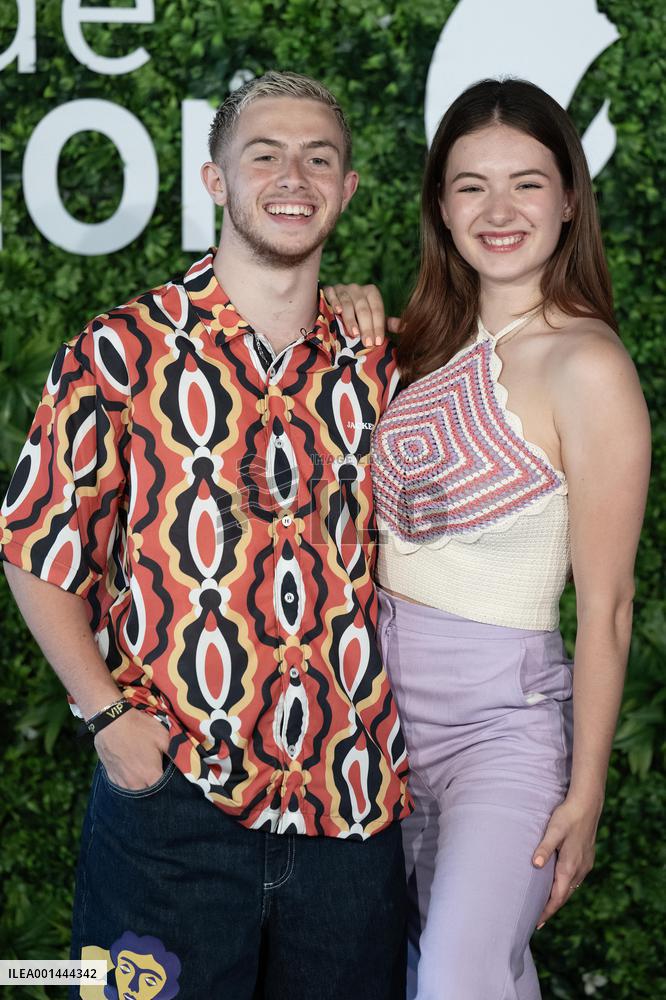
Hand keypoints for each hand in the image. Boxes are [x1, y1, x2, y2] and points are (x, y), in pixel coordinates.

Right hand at [94, 708, 169, 789]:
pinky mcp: (111, 776)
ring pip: (135, 790)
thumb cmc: (138, 727)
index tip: (172, 777)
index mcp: (151, 776)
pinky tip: (131, 769)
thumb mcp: (163, 736)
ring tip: (144, 770)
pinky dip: (129, 780)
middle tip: (158, 772)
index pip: (165, 790)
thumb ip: (175, 752)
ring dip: (141, 784)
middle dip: (156, 785)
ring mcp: (121, 782)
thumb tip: (184, 761)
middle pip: (150, 792)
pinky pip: (123, 785)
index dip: (170, 784)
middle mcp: (135, 784)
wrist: (110, 721)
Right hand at [324, 283, 398, 346]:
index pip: (377, 310)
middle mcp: (358, 288)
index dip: (378, 326)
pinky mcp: (329, 290)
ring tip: (354, 334)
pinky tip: (337, 312)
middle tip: (367, 343)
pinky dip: (335, 303)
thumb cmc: (357, 313)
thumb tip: (407, 328)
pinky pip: (332, 295)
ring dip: (351, 320)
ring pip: (348, 304)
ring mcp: (343, 288)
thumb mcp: (373, 316)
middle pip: (363, 308)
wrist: (335, 302)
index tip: (378, 342)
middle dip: (366, 327)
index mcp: (372, 292)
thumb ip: (387, 323)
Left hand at [532, 795, 600, 927]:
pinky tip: (559, 885)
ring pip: (570, 888)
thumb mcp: (553, 830)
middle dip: (551, 909)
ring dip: (558, 898)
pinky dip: (565, 887)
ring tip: (545, 907)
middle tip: (537, 922)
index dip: (547, 911)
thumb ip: (544, 847)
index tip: (536, 923)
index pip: (557, 897)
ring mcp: (585, 865)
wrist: (588, 805)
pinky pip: (575, 879)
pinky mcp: (586, 859)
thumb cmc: (567, 816)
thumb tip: (535, 864)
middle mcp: (579, 870)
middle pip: (564, 896)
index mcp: (569, 866)